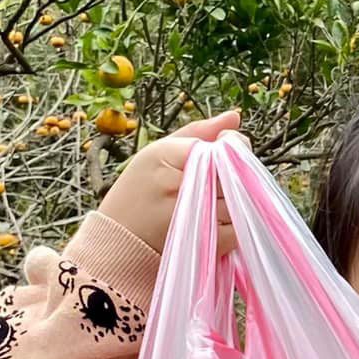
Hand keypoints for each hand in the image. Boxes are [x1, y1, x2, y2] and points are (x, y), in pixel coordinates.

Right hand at [99, 110, 240, 256]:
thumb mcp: (160, 153)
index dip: (231, 150)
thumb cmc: (141, 191)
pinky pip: (238, 227)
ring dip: (236, 200)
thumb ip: (199, 133)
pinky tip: (214, 219)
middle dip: (235, 175)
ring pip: (239, 201)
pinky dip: (235, 223)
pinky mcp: (204, 241)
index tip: (224, 154)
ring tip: (213, 201)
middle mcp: (178, 184)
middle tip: (219, 180)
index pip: (218, 148)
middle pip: (233, 174)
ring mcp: (192, 214)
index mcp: (164, 155)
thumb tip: (234, 117)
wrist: (119, 240)